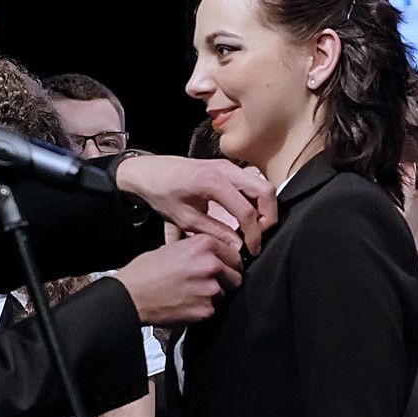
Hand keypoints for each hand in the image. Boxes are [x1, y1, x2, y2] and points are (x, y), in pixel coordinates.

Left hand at [114, 154, 276, 256]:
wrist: (149, 172)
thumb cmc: (161, 193)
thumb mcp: (185, 219)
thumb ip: (215, 232)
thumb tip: (238, 247)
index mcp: (212, 182)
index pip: (247, 211)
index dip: (254, 235)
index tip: (252, 250)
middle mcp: (225, 169)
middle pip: (266, 191)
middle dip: (268, 218)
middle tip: (258, 237)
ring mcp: (229, 166)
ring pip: (263, 185)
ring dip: (264, 208)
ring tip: (252, 229)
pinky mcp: (228, 168)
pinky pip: (253, 183)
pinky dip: (256, 201)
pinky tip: (245, 218)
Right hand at [114, 234, 241, 325]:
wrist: (131, 296)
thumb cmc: (144, 273)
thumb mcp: (172, 246)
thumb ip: (197, 250)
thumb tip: (211, 254)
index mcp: (204, 245)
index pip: (234, 253)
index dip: (229, 262)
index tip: (226, 266)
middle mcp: (211, 265)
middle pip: (235, 275)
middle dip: (225, 280)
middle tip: (208, 283)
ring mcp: (210, 289)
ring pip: (225, 293)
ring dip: (214, 295)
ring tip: (192, 293)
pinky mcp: (206, 310)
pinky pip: (213, 310)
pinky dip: (203, 309)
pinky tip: (187, 304)